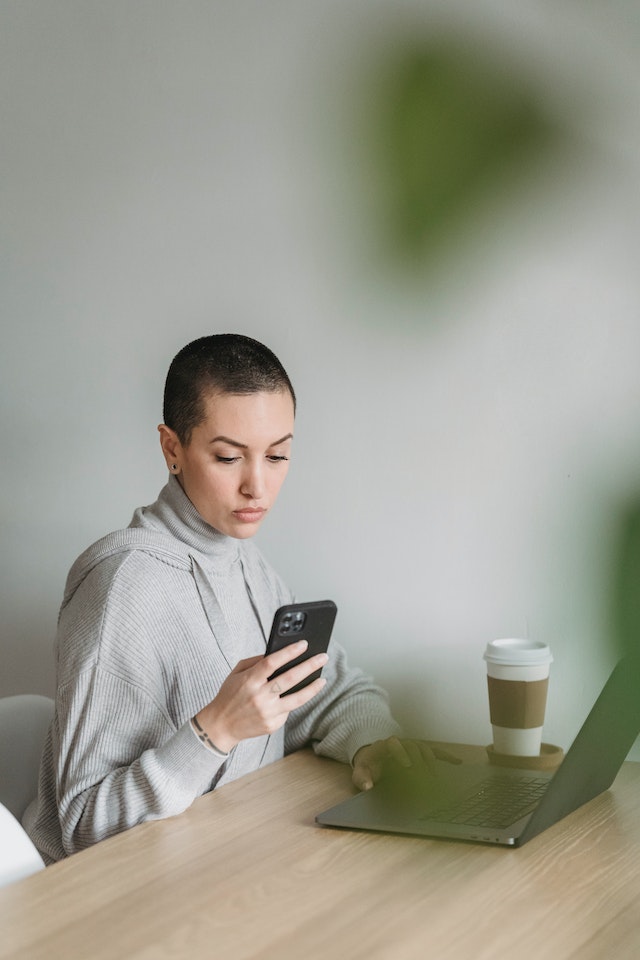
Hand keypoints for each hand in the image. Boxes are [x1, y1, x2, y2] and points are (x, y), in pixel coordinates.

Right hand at [195, 640, 328, 753]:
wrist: (220, 726)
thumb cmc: (229, 695)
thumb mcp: (236, 673)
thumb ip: (255, 662)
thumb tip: (278, 654)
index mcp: (249, 681)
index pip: (272, 662)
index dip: (289, 652)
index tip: (303, 644)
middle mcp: (259, 697)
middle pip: (289, 679)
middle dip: (309, 666)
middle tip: (323, 657)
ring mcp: (267, 712)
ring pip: (297, 699)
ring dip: (313, 688)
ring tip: (322, 679)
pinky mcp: (272, 725)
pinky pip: (288, 711)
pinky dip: (292, 702)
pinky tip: (296, 696)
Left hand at [352, 737, 461, 790]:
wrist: (374, 757)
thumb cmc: (368, 765)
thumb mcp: (360, 771)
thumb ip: (361, 778)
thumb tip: (368, 787)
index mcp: (385, 745)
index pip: (394, 743)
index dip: (401, 753)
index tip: (407, 766)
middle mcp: (401, 743)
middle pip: (413, 746)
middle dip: (419, 760)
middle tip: (424, 776)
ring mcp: (412, 746)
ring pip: (425, 749)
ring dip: (431, 762)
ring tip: (435, 778)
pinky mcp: (420, 753)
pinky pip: (435, 752)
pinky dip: (446, 756)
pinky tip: (458, 762)